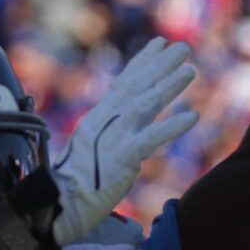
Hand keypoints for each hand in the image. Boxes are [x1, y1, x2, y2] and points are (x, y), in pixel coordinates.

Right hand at [50, 37, 199, 244]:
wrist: (57, 206)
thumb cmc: (76, 184)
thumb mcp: (93, 149)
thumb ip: (112, 132)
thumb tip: (131, 124)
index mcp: (98, 119)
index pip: (123, 83)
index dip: (142, 62)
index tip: (160, 43)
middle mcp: (104, 122)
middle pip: (136, 86)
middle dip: (160, 64)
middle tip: (183, 47)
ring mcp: (112, 139)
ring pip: (144, 105)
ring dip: (168, 87)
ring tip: (190, 71)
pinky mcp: (121, 159)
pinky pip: (150, 138)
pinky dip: (171, 126)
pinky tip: (192, 116)